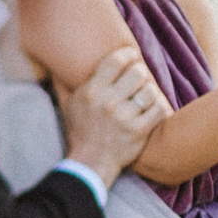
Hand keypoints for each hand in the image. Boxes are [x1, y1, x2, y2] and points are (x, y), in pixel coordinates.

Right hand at [60, 41, 166, 184]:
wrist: (90, 163)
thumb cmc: (80, 131)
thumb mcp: (69, 105)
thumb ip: (65, 83)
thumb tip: (57, 65)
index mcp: (92, 92)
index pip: (117, 61)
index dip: (128, 54)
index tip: (132, 57)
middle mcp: (108, 103)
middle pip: (137, 73)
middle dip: (141, 73)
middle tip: (139, 79)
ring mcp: (125, 117)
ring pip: (150, 90)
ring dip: (150, 92)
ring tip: (145, 96)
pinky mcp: (139, 131)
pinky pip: (159, 109)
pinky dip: (159, 107)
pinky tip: (153, 108)